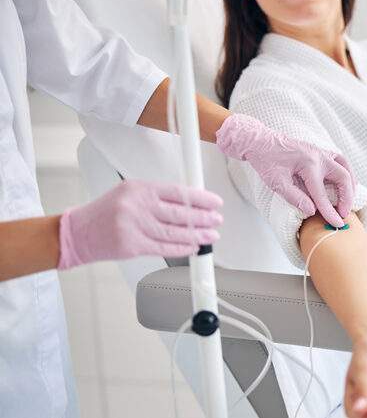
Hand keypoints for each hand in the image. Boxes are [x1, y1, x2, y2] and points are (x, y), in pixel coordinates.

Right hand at [58, 180, 222, 268]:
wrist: (78, 233)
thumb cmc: (106, 212)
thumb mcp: (130, 193)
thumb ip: (157, 197)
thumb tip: (191, 204)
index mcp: (139, 188)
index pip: (177, 191)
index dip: (200, 198)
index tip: (215, 202)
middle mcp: (137, 206)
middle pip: (179, 213)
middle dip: (203, 218)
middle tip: (217, 220)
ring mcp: (134, 227)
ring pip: (174, 232)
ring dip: (197, 235)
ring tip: (211, 235)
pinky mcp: (132, 246)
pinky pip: (164, 248)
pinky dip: (182, 248)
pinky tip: (194, 247)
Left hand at [216, 113, 353, 226]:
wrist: (261, 141)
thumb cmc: (266, 161)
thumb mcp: (276, 182)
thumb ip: (295, 197)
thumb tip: (312, 211)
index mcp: (308, 165)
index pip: (322, 193)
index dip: (330, 211)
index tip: (337, 224)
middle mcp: (318, 156)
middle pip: (343, 178)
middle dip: (347, 198)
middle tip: (344, 214)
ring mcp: (321, 151)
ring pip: (346, 167)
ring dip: (351, 185)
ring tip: (349, 200)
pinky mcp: (320, 151)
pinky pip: (341, 161)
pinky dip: (347, 173)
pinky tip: (345, 184)